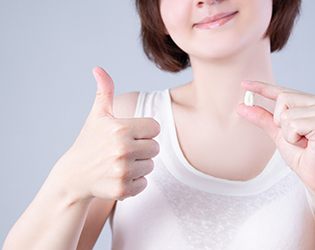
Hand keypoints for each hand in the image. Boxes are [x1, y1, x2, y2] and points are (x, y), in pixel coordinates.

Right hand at [50, 66, 159, 202]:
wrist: (74, 176)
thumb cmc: (89, 142)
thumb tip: (98, 68)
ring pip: (151, 166)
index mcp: (120, 128)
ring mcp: (122, 171)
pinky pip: (144, 183)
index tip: (129, 134)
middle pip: (156, 148)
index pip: (155, 128)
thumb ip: (104, 91)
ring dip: (139, 166)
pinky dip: (135, 182)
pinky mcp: (122, 189)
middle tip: (124, 151)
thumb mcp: (97, 116)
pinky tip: (119, 177)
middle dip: (143, 149)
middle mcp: (122, 149)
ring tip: (120, 163)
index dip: (144, 131)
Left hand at [236, 80, 314, 192]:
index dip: (262, 87)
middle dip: (280, 122)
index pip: (283, 91)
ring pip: (286, 114)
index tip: (243, 84)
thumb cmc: (301, 154)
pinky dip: (293, 138)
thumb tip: (241, 105)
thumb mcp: (277, 132)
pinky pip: (293, 125)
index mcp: (312, 101)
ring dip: (287, 133)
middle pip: (283, 98)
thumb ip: (262, 118)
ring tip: (302, 141)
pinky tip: (307, 144)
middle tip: (295, 136)